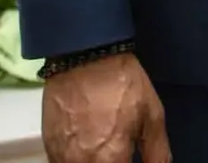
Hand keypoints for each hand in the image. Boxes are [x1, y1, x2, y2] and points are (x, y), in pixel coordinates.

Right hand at [42, 53, 170, 162]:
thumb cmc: (122, 83)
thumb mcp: (152, 115)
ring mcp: (62, 158)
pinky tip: (87, 146)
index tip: (132, 158)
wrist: (85, 56)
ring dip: (95, 161)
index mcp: (111, 160)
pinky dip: (76, 160)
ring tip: (104, 145)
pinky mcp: (49, 147)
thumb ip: (158, 153)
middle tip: (121, 152)